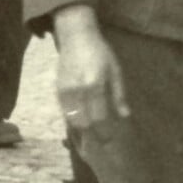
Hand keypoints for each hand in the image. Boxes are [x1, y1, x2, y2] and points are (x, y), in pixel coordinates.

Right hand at [52, 6, 129, 131]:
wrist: (76, 37)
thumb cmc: (100, 53)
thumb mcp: (115, 71)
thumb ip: (119, 95)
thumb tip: (125, 116)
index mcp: (94, 85)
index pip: (99, 118)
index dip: (105, 133)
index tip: (111, 142)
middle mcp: (77, 90)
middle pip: (84, 123)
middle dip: (93, 137)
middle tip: (102, 146)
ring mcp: (65, 90)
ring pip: (72, 120)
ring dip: (81, 132)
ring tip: (91, 140)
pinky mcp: (57, 90)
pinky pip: (65, 112)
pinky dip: (73, 121)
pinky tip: (81, 126)